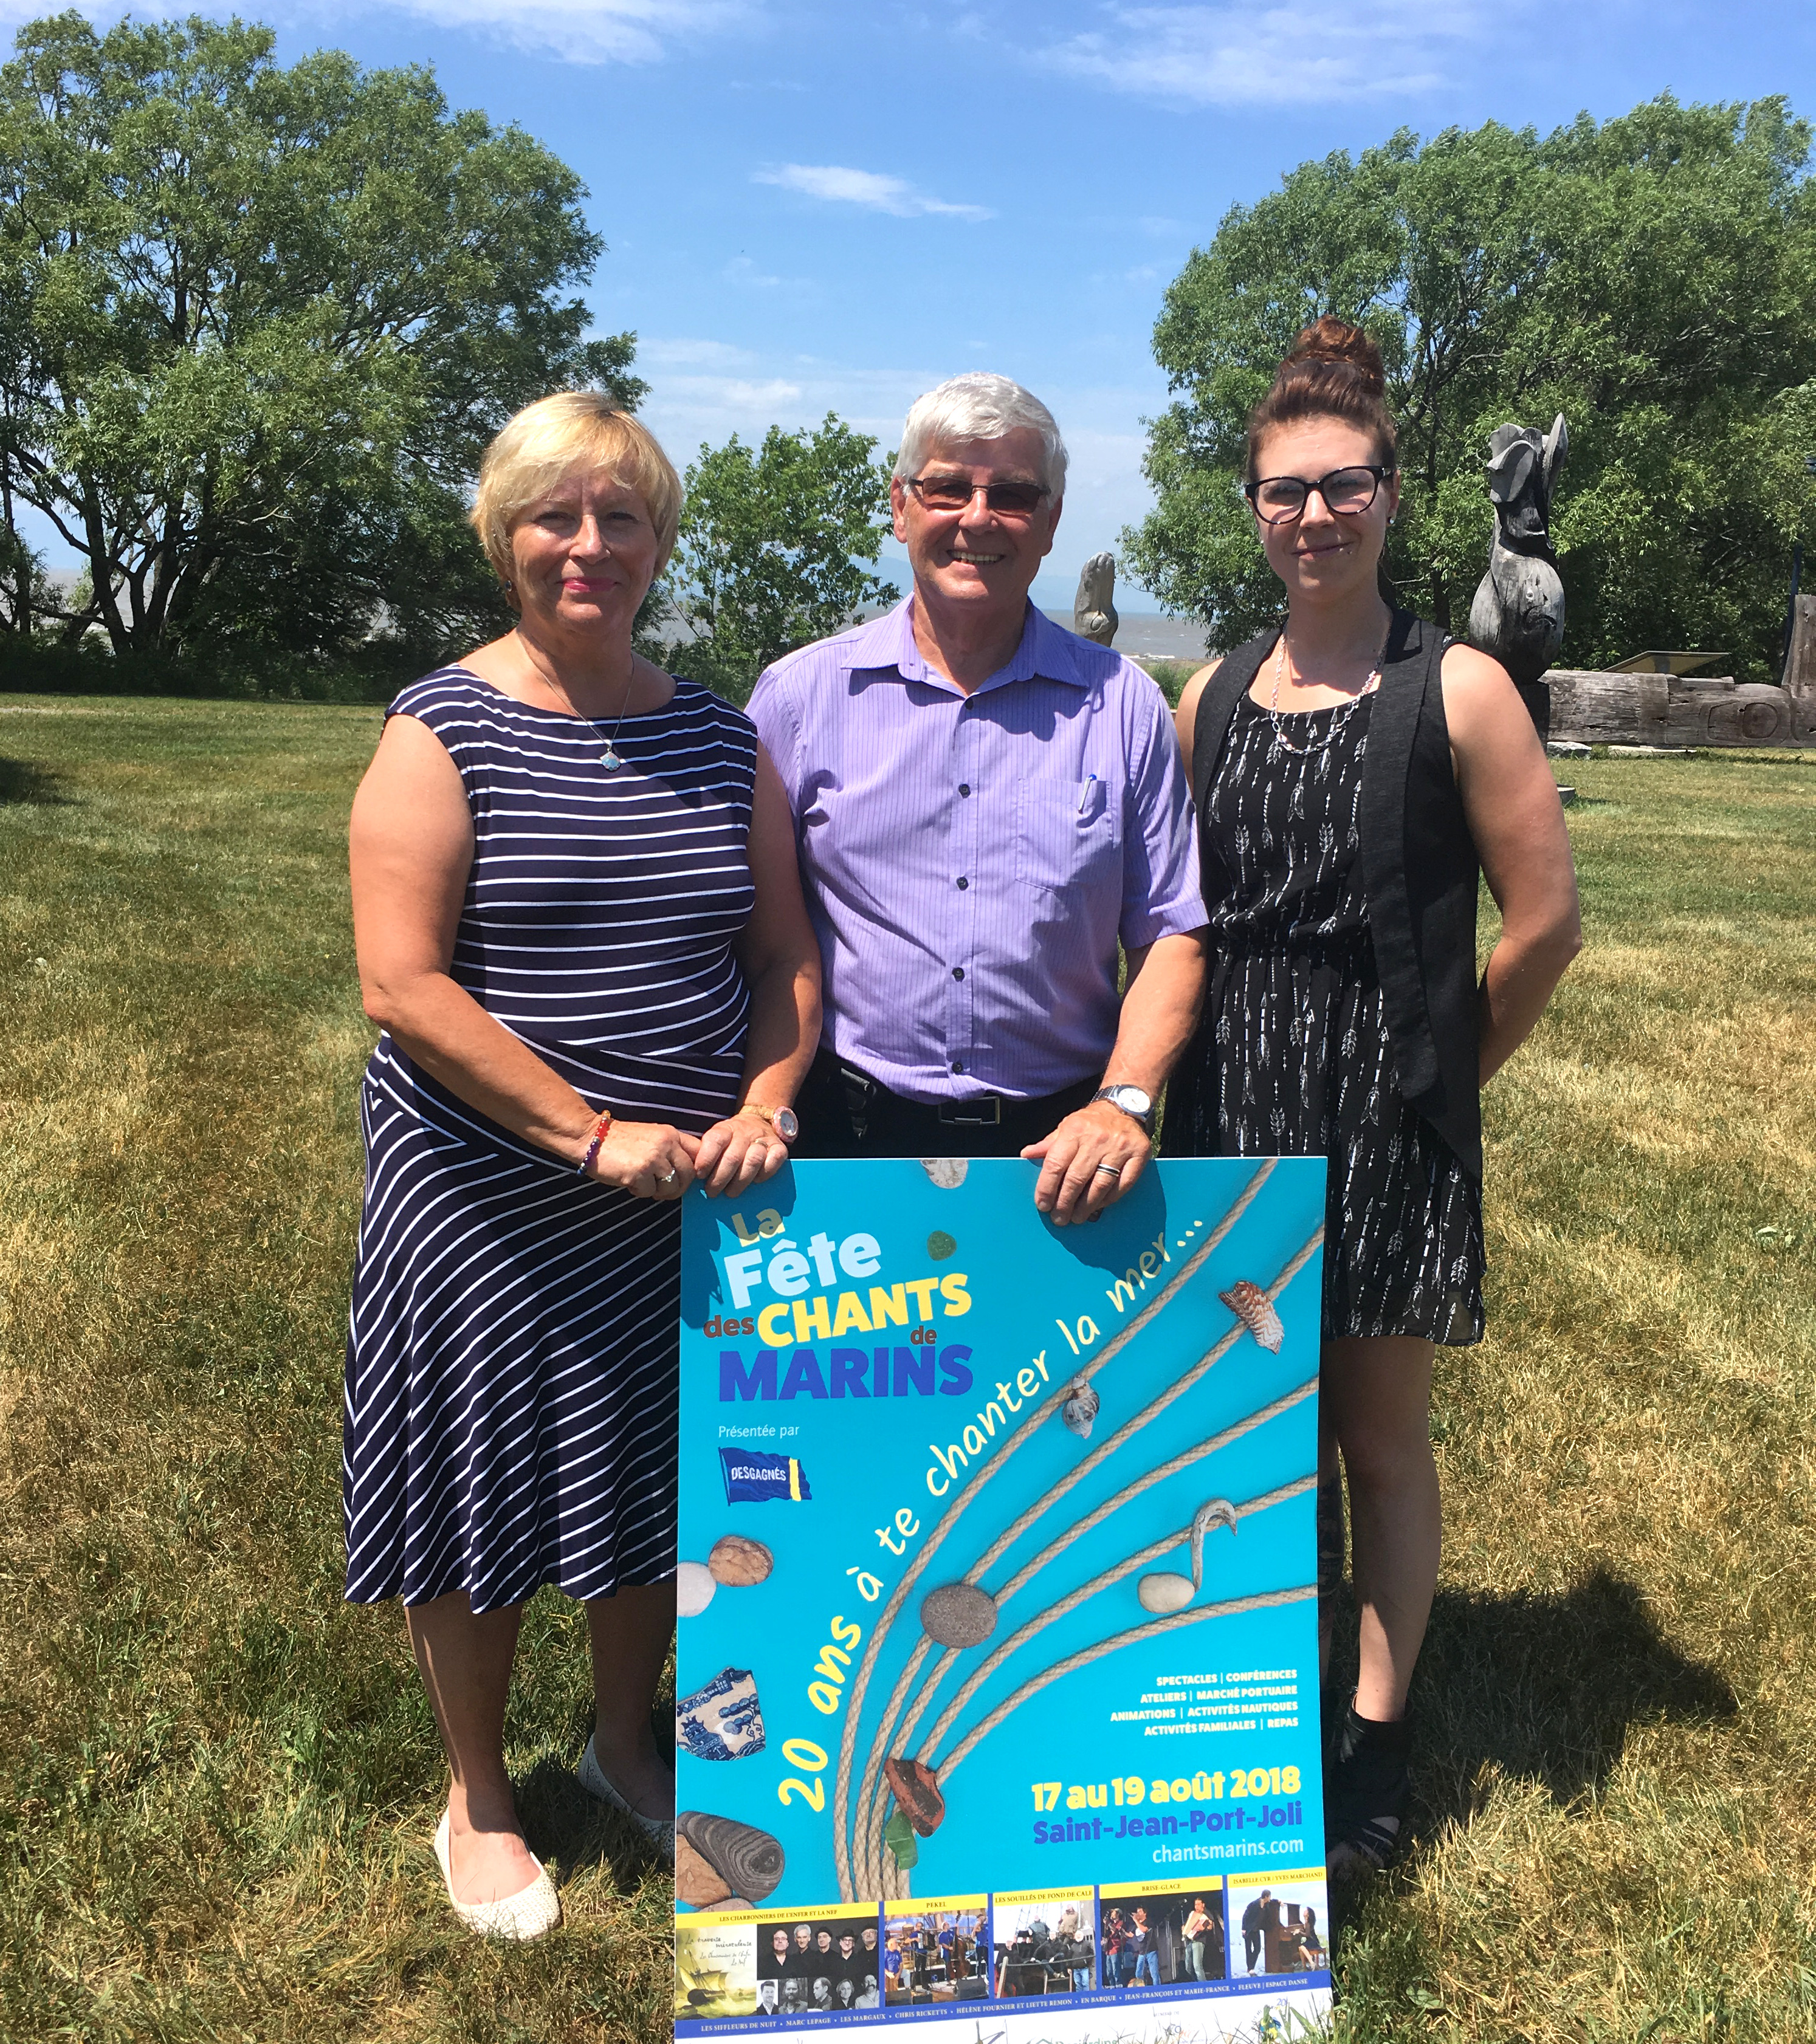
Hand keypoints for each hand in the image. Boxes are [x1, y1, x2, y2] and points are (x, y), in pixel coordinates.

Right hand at [584, 1119, 699, 1200]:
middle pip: (689, 1174)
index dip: (696, 1169)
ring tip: (644, 1185)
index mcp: (671, 1134)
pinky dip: (640, 1192)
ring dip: (659, 1192)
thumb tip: (688, 1173)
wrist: (591, 1137)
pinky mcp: (639, 1173)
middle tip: (665, 1190)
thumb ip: (670, 1149)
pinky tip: (630, 1183)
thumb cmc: (620, 1140)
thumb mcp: (652, 1136)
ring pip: (672, 1187)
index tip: (684, 1177)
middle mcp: (666, 1144)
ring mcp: (653, 1159)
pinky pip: (650, 1192)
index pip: (699, 1153)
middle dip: (678, 1187)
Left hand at [693, 1113, 789, 1196]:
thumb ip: (706, 1154)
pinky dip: (765, 1173)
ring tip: (731, 1192)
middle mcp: (744, 1132)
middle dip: (720, 1178)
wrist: (759, 1121)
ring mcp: (763, 1139)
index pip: (715, 1140)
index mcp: (726, 1128)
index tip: (699, 1175)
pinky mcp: (779, 1147)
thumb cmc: (731, 1140)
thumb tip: (692, 1178)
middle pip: (733, 1156)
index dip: (706, 1158)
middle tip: (712, 1192)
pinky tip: (756, 1181)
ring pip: (753, 1160)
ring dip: (740, 1180)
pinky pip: (774, 1160)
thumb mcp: (717, 1139)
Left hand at [1021, 1100, 1150, 1225]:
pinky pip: (1122, 1185)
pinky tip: (1098, 1206)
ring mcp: (1120, 1147)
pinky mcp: (1139, 1155)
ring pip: (1100, 1185)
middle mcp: (1097, 1139)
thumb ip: (1047, 1144)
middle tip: (1059, 1218)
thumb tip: (1026, 1154)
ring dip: (1086, 1206)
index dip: (1047, 1188)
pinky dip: (1109, 1199)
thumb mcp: (1065, 1127)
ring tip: (1077, 1217)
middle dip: (1065, 1203)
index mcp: (1074, 1130)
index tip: (1043, 1205)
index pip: (1056, 1164)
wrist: (1123, 1106)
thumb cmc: (1090, 1122)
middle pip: (1077, 1178)